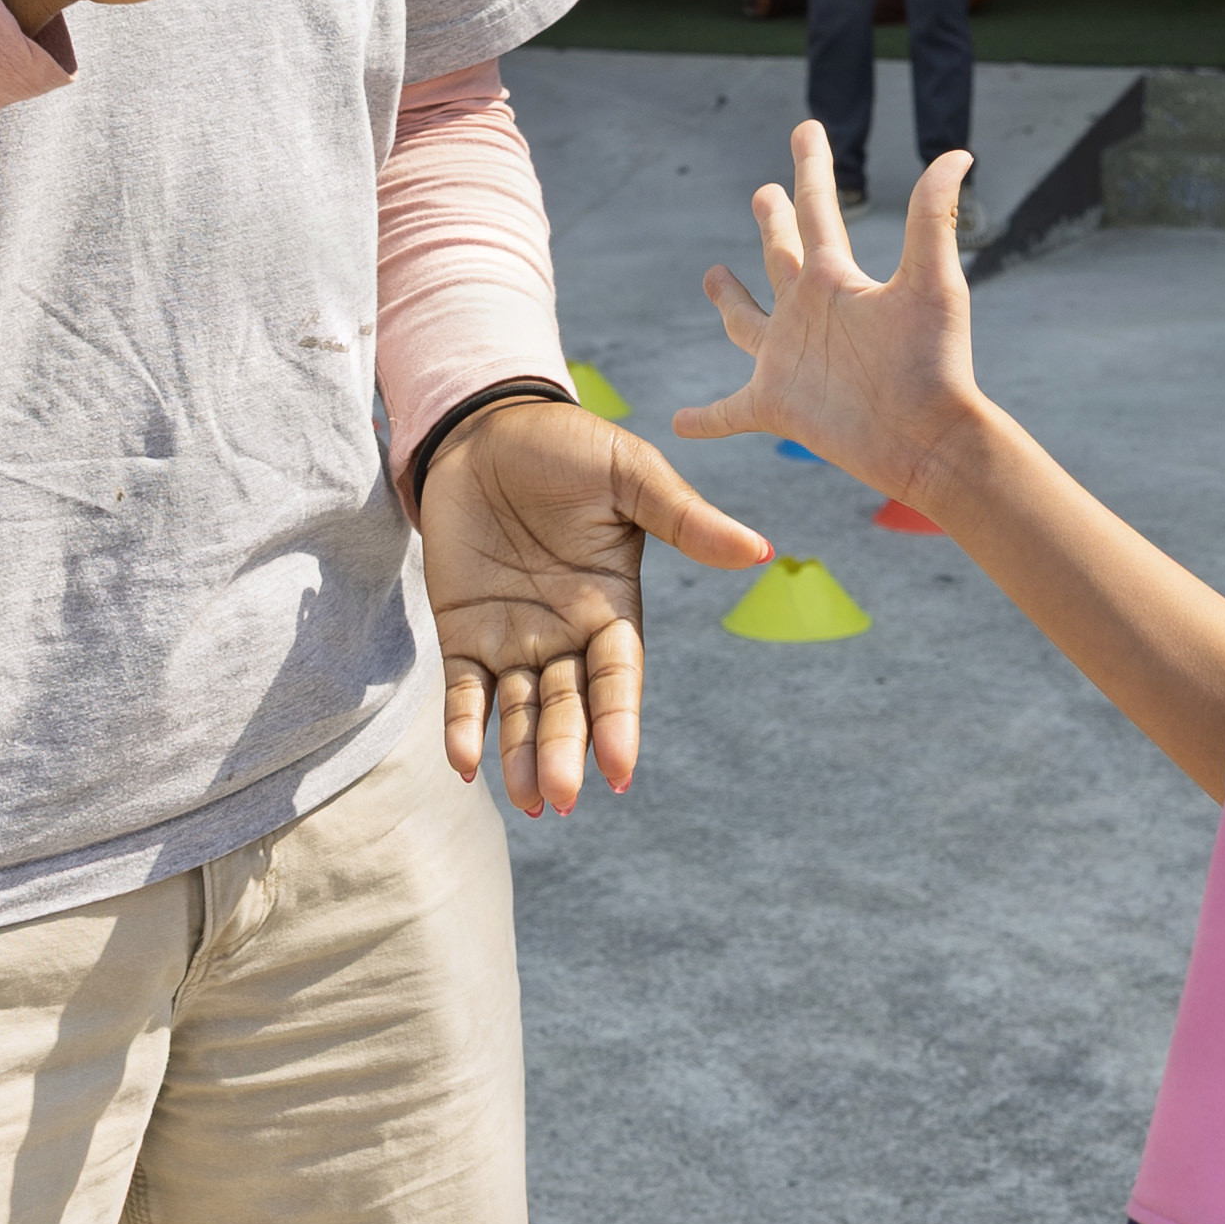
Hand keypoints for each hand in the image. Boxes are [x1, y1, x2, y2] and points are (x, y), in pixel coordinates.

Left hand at [419, 397, 768, 816]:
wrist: (486, 425)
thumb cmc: (568, 446)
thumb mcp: (630, 475)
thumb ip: (684, 518)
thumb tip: (761, 549)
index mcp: (614, 607)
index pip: (618, 676)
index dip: (619, 721)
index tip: (619, 768)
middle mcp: (567, 635)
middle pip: (569, 705)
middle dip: (565, 750)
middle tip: (559, 796)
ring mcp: (514, 638)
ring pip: (520, 710)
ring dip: (519, 754)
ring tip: (526, 797)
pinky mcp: (463, 631)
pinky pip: (464, 689)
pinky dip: (464, 725)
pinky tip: (464, 762)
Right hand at [674, 119, 983, 508]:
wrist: (927, 438)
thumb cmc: (935, 363)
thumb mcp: (932, 282)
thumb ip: (932, 217)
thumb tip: (958, 151)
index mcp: (837, 279)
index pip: (817, 208)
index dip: (811, 165)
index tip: (806, 127)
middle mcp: (808, 312)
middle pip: (780, 255)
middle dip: (770, 222)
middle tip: (762, 194)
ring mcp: (787, 359)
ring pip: (746, 323)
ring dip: (729, 301)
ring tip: (713, 275)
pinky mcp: (774, 406)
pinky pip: (726, 411)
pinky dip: (702, 418)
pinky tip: (679, 420)